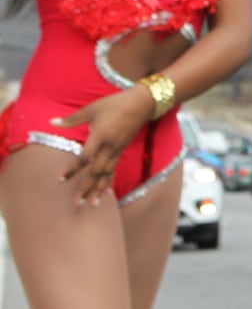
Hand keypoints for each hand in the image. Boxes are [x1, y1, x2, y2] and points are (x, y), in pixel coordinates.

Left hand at [52, 87, 153, 203]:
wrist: (142, 104)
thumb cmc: (115, 104)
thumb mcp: (92, 109)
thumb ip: (72, 119)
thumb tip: (52, 122)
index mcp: (101, 135)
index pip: (85, 157)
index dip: (73, 169)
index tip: (60, 179)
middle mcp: (109, 146)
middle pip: (96, 171)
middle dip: (87, 187)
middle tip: (77, 203)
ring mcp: (117, 149)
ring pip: (107, 173)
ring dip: (99, 189)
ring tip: (92, 204)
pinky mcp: (121, 150)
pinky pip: (114, 169)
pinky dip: (109, 181)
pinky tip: (105, 192)